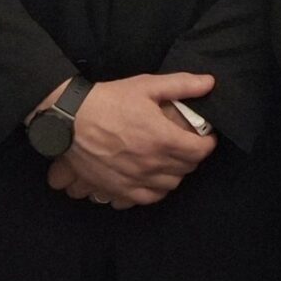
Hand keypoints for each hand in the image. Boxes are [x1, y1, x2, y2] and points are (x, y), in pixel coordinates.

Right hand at [43, 74, 215, 205]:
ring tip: (170, 160)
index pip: (200, 151)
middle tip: (187, 144)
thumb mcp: (146, 85)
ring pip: (170, 185)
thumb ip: (181, 85)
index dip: (208, 143)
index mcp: (163, 139)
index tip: (205, 136)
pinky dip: (156, 190)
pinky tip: (152, 178)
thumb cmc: (110, 100)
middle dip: (192, 156)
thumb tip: (210, 82)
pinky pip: (147, 198)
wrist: (70, 120)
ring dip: (175, 173)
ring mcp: (135, 180)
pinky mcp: (118, 189)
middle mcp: (152, 164)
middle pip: (187, 168)